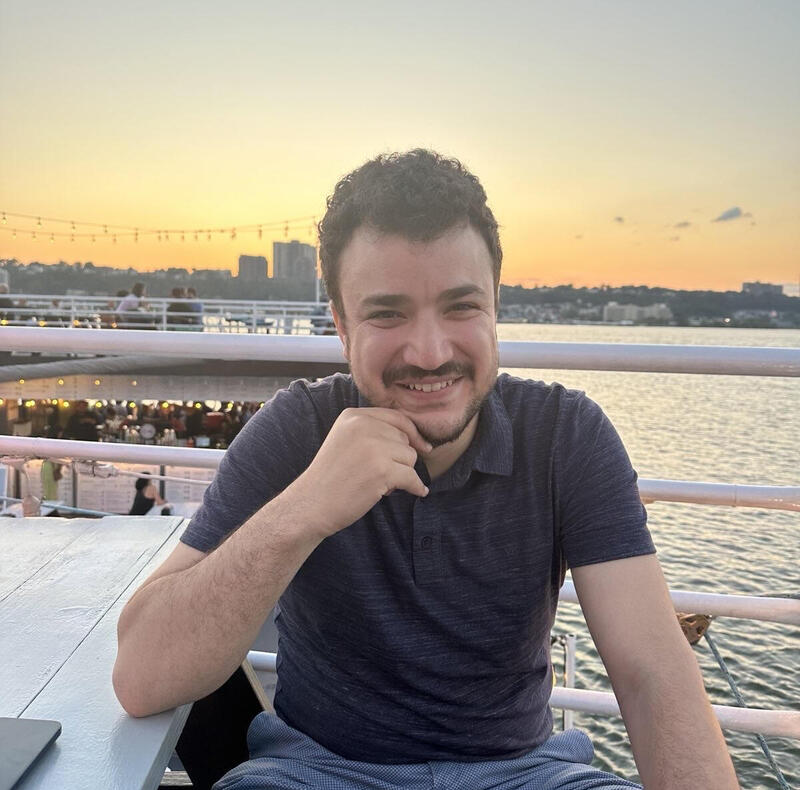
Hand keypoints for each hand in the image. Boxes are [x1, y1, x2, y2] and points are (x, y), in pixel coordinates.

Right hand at [291, 407, 430, 536]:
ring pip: (410, 457)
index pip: (396, 417)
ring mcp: (373, 447)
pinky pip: (412, 477)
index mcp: (353, 416)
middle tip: (379, 473)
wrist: (311, 504)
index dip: (412, 433)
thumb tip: (415, 438)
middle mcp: (363, 426)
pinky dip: (415, 487)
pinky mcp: (382, 470)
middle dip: (399, 458)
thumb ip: (373, 431)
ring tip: (377, 483)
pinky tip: (416, 492)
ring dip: (401, 473)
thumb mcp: (345, 440)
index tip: (422, 446)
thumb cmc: (330, 478)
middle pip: (404, 438)